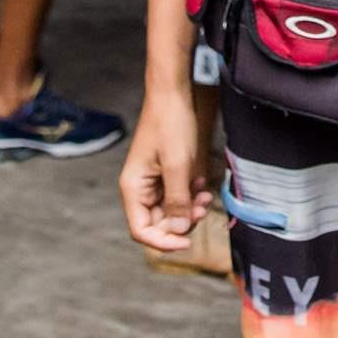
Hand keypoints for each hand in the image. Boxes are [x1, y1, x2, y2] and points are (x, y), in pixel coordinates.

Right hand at [119, 90, 215, 254]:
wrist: (173, 95)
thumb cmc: (170, 125)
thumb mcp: (177, 165)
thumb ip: (177, 200)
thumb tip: (178, 230)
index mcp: (133, 189)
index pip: (142, 231)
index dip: (163, 242)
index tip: (187, 241)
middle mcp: (140, 190)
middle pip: (159, 225)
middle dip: (182, 221)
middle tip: (202, 208)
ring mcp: (153, 183)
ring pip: (171, 212)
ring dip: (190, 209)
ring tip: (204, 194)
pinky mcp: (166, 176)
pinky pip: (178, 197)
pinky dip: (191, 196)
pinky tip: (202, 184)